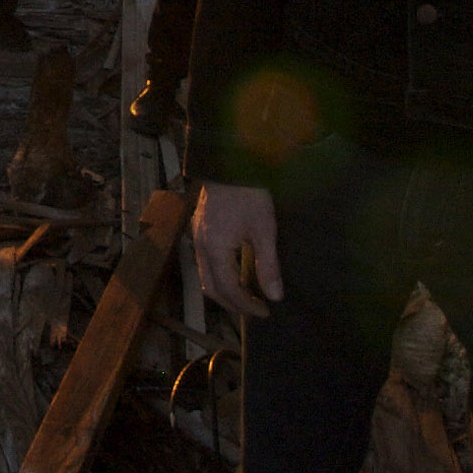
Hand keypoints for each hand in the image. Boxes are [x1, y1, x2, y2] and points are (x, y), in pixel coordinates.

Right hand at [193, 182, 283, 318]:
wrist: (230, 161)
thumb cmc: (249, 194)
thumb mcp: (264, 230)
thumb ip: (268, 265)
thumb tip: (275, 296)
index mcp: (215, 250)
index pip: (229, 290)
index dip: (246, 305)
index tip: (266, 312)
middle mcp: (201, 247)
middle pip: (211, 288)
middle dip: (233, 304)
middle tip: (256, 309)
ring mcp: (197, 236)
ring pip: (205, 276)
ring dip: (225, 291)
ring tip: (247, 295)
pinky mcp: (200, 227)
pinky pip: (205, 262)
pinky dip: (220, 275)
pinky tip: (236, 271)